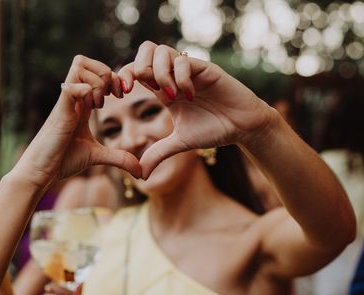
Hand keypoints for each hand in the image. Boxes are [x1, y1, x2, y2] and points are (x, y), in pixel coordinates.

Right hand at [15, 56, 140, 187]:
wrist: (40, 171)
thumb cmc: (62, 160)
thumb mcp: (96, 156)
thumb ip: (119, 158)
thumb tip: (140, 171)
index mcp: (80, 103)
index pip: (94, 72)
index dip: (112, 77)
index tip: (121, 96)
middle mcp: (72, 97)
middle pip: (84, 61)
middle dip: (105, 72)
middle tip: (112, 95)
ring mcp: (65, 102)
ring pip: (79, 66)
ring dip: (96, 80)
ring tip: (99, 103)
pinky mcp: (60, 111)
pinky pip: (72, 86)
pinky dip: (85, 91)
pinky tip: (92, 108)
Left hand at [117, 41, 274, 178]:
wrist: (242, 127)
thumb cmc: (213, 130)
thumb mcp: (179, 144)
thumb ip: (158, 154)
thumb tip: (139, 175)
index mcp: (163, 89)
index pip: (135, 70)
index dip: (123, 77)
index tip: (121, 95)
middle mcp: (174, 76)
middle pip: (145, 50)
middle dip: (137, 67)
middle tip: (143, 89)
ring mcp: (189, 70)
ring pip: (162, 51)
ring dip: (160, 74)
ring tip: (170, 97)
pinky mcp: (206, 69)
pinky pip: (184, 62)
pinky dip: (180, 79)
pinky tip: (189, 96)